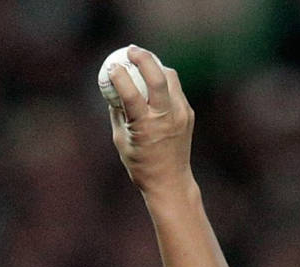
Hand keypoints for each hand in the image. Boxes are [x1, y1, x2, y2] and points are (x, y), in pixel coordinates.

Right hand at [105, 45, 195, 196]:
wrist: (170, 182)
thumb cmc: (140, 165)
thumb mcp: (121, 141)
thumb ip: (118, 114)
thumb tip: (111, 91)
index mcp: (145, 127)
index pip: (131, 93)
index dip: (120, 76)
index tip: (111, 67)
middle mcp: (165, 117)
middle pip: (158, 77)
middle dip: (143, 58)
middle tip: (131, 50)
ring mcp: (180, 114)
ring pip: (170, 78)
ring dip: (156, 67)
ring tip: (143, 63)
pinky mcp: (188, 113)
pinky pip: (175, 90)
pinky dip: (164, 82)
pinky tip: (154, 82)